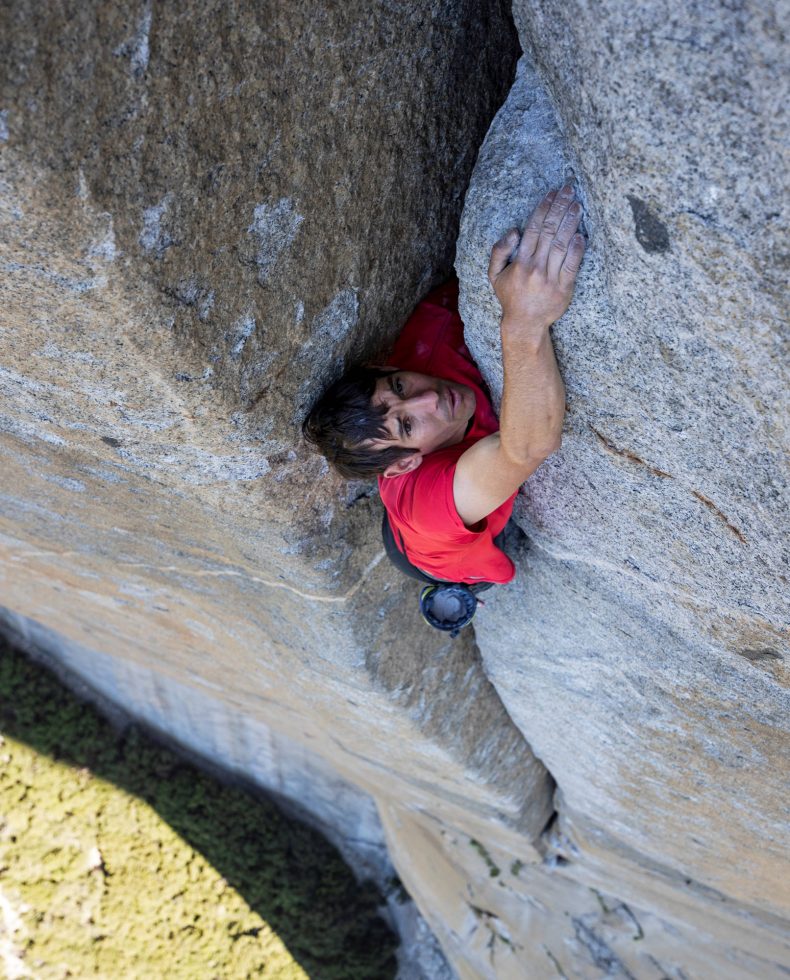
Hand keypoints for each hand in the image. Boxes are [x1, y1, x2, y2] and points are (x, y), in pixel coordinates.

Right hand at [488, 184, 584, 336]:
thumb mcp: (494, 275)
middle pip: (549, 231)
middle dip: (560, 208)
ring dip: (570, 222)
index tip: (552, 193)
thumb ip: (499, 251)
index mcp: (520, 262)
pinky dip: (577, 249)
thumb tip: (514, 231)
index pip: (534, 228)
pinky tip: (581, 234)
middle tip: (569, 190)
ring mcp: (551, 278)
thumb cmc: (510, 296)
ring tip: (577, 205)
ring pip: (562, 244)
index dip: (544, 208)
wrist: (525, 324)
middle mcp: (536, 268)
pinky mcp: (564, 288)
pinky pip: (572, 265)